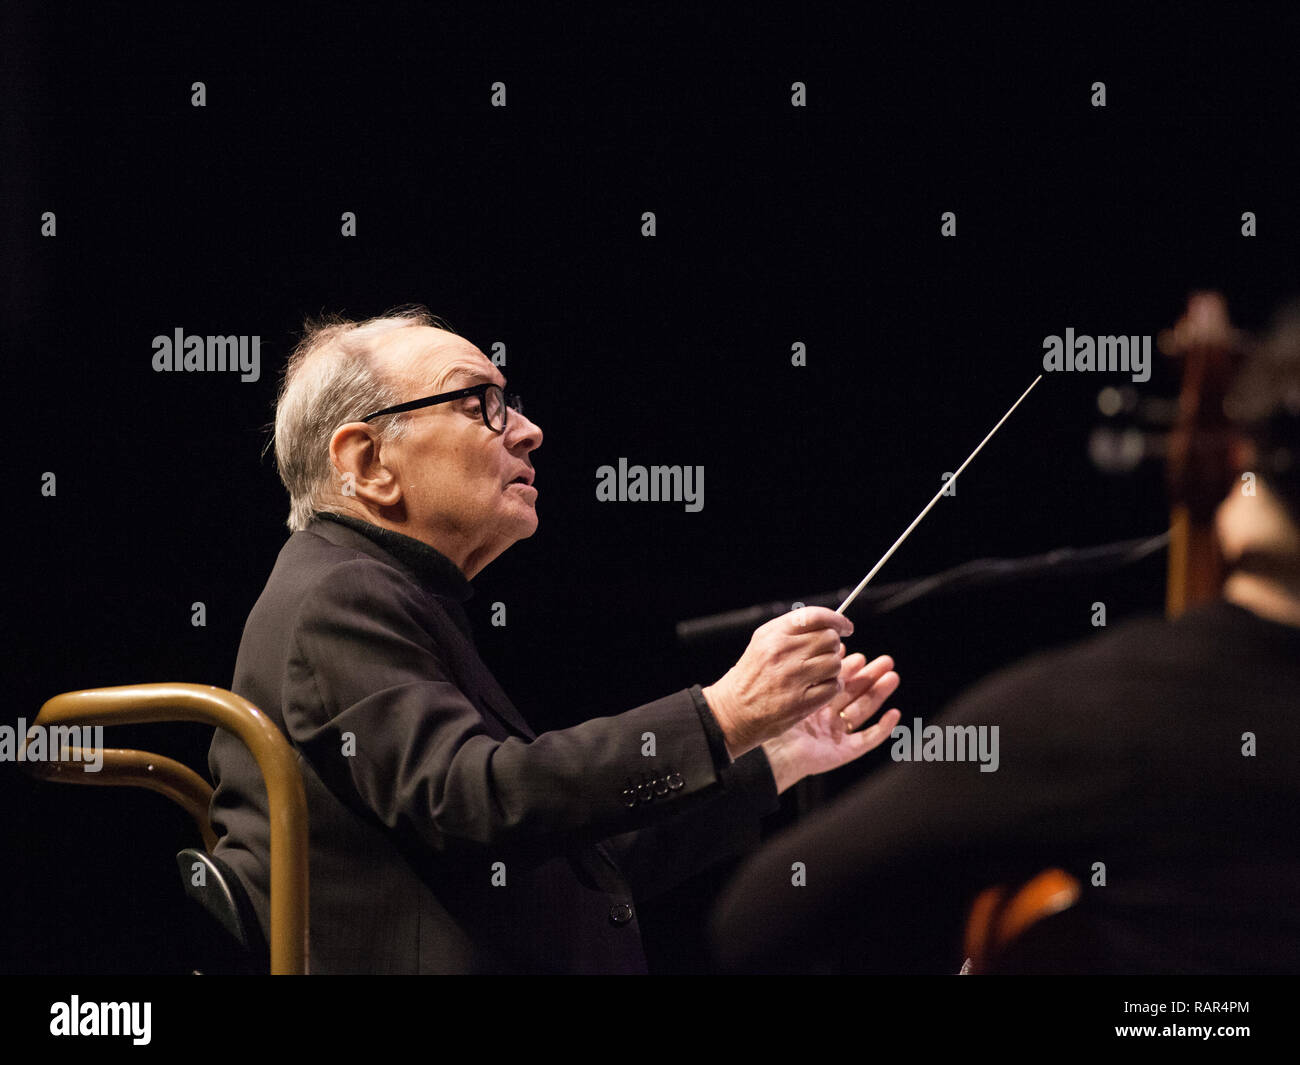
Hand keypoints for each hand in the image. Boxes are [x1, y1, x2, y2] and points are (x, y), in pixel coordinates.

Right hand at [702, 606, 854, 758]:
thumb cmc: (752, 676)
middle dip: (833, 646)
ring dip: (832, 668)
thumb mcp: (763, 642)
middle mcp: (783, 652)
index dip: (837, 619)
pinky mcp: (801, 701)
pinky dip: (831, 687)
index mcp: (774, 634)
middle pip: (830, 639)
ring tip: (818, 674)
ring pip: (835, 662)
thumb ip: (792, 630)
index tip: (846, 626)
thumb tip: (829, 623)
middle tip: (825, 654)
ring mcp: (793, 677)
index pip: (816, 616)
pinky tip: (818, 688)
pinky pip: (833, 686)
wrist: (734, 711)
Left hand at [762, 653, 900, 793]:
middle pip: (853, 693)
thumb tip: (818, 648)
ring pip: (863, 710)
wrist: (773, 752)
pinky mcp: (843, 752)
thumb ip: (808, 673)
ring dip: (879, 694)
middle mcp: (825, 717)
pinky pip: (867, 739)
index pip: (835, 681)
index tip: (859, 655)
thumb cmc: (774, 720)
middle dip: (870, 676)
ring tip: (892, 676)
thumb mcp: (792, 691)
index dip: (849, 668)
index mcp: (812, 703)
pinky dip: (882, 728)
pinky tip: (894, 714)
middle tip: (886, 660)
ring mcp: (836, 734)